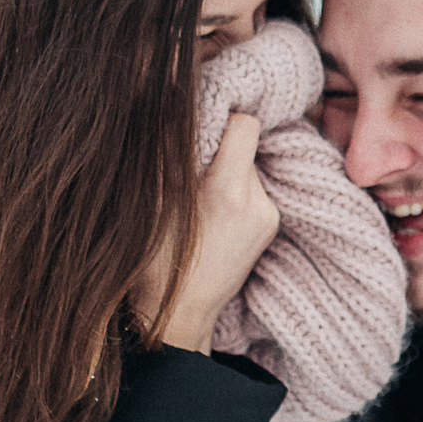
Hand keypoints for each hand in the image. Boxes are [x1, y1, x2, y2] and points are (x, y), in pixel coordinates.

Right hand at [139, 114, 279, 352]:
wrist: (179, 315)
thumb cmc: (154, 263)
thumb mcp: (152, 202)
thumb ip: (170, 153)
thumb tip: (173, 106)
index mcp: (228, 193)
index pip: (245, 125)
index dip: (222, 119)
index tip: (200, 128)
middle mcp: (258, 202)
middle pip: (246, 146)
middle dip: (218, 150)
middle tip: (190, 169)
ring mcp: (269, 216)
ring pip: (249, 168)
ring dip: (225, 172)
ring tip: (198, 200)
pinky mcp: (270, 227)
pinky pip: (253, 190)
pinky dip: (234, 192)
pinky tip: (212, 216)